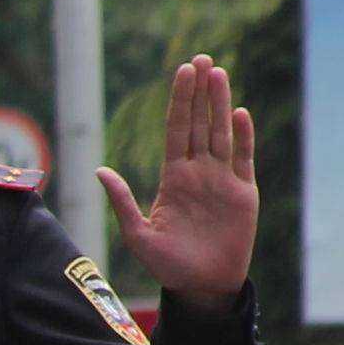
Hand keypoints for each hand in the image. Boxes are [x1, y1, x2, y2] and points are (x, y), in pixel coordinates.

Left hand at [96, 56, 259, 305]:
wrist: (202, 286)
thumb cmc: (168, 265)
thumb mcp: (138, 234)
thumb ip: (121, 201)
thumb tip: (100, 170)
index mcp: (173, 178)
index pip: (176, 130)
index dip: (179, 101)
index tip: (182, 71)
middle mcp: (198, 172)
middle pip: (200, 123)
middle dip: (200, 91)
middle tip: (201, 59)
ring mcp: (222, 180)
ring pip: (221, 133)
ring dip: (220, 104)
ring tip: (219, 73)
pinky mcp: (243, 193)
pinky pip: (243, 159)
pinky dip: (243, 137)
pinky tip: (239, 113)